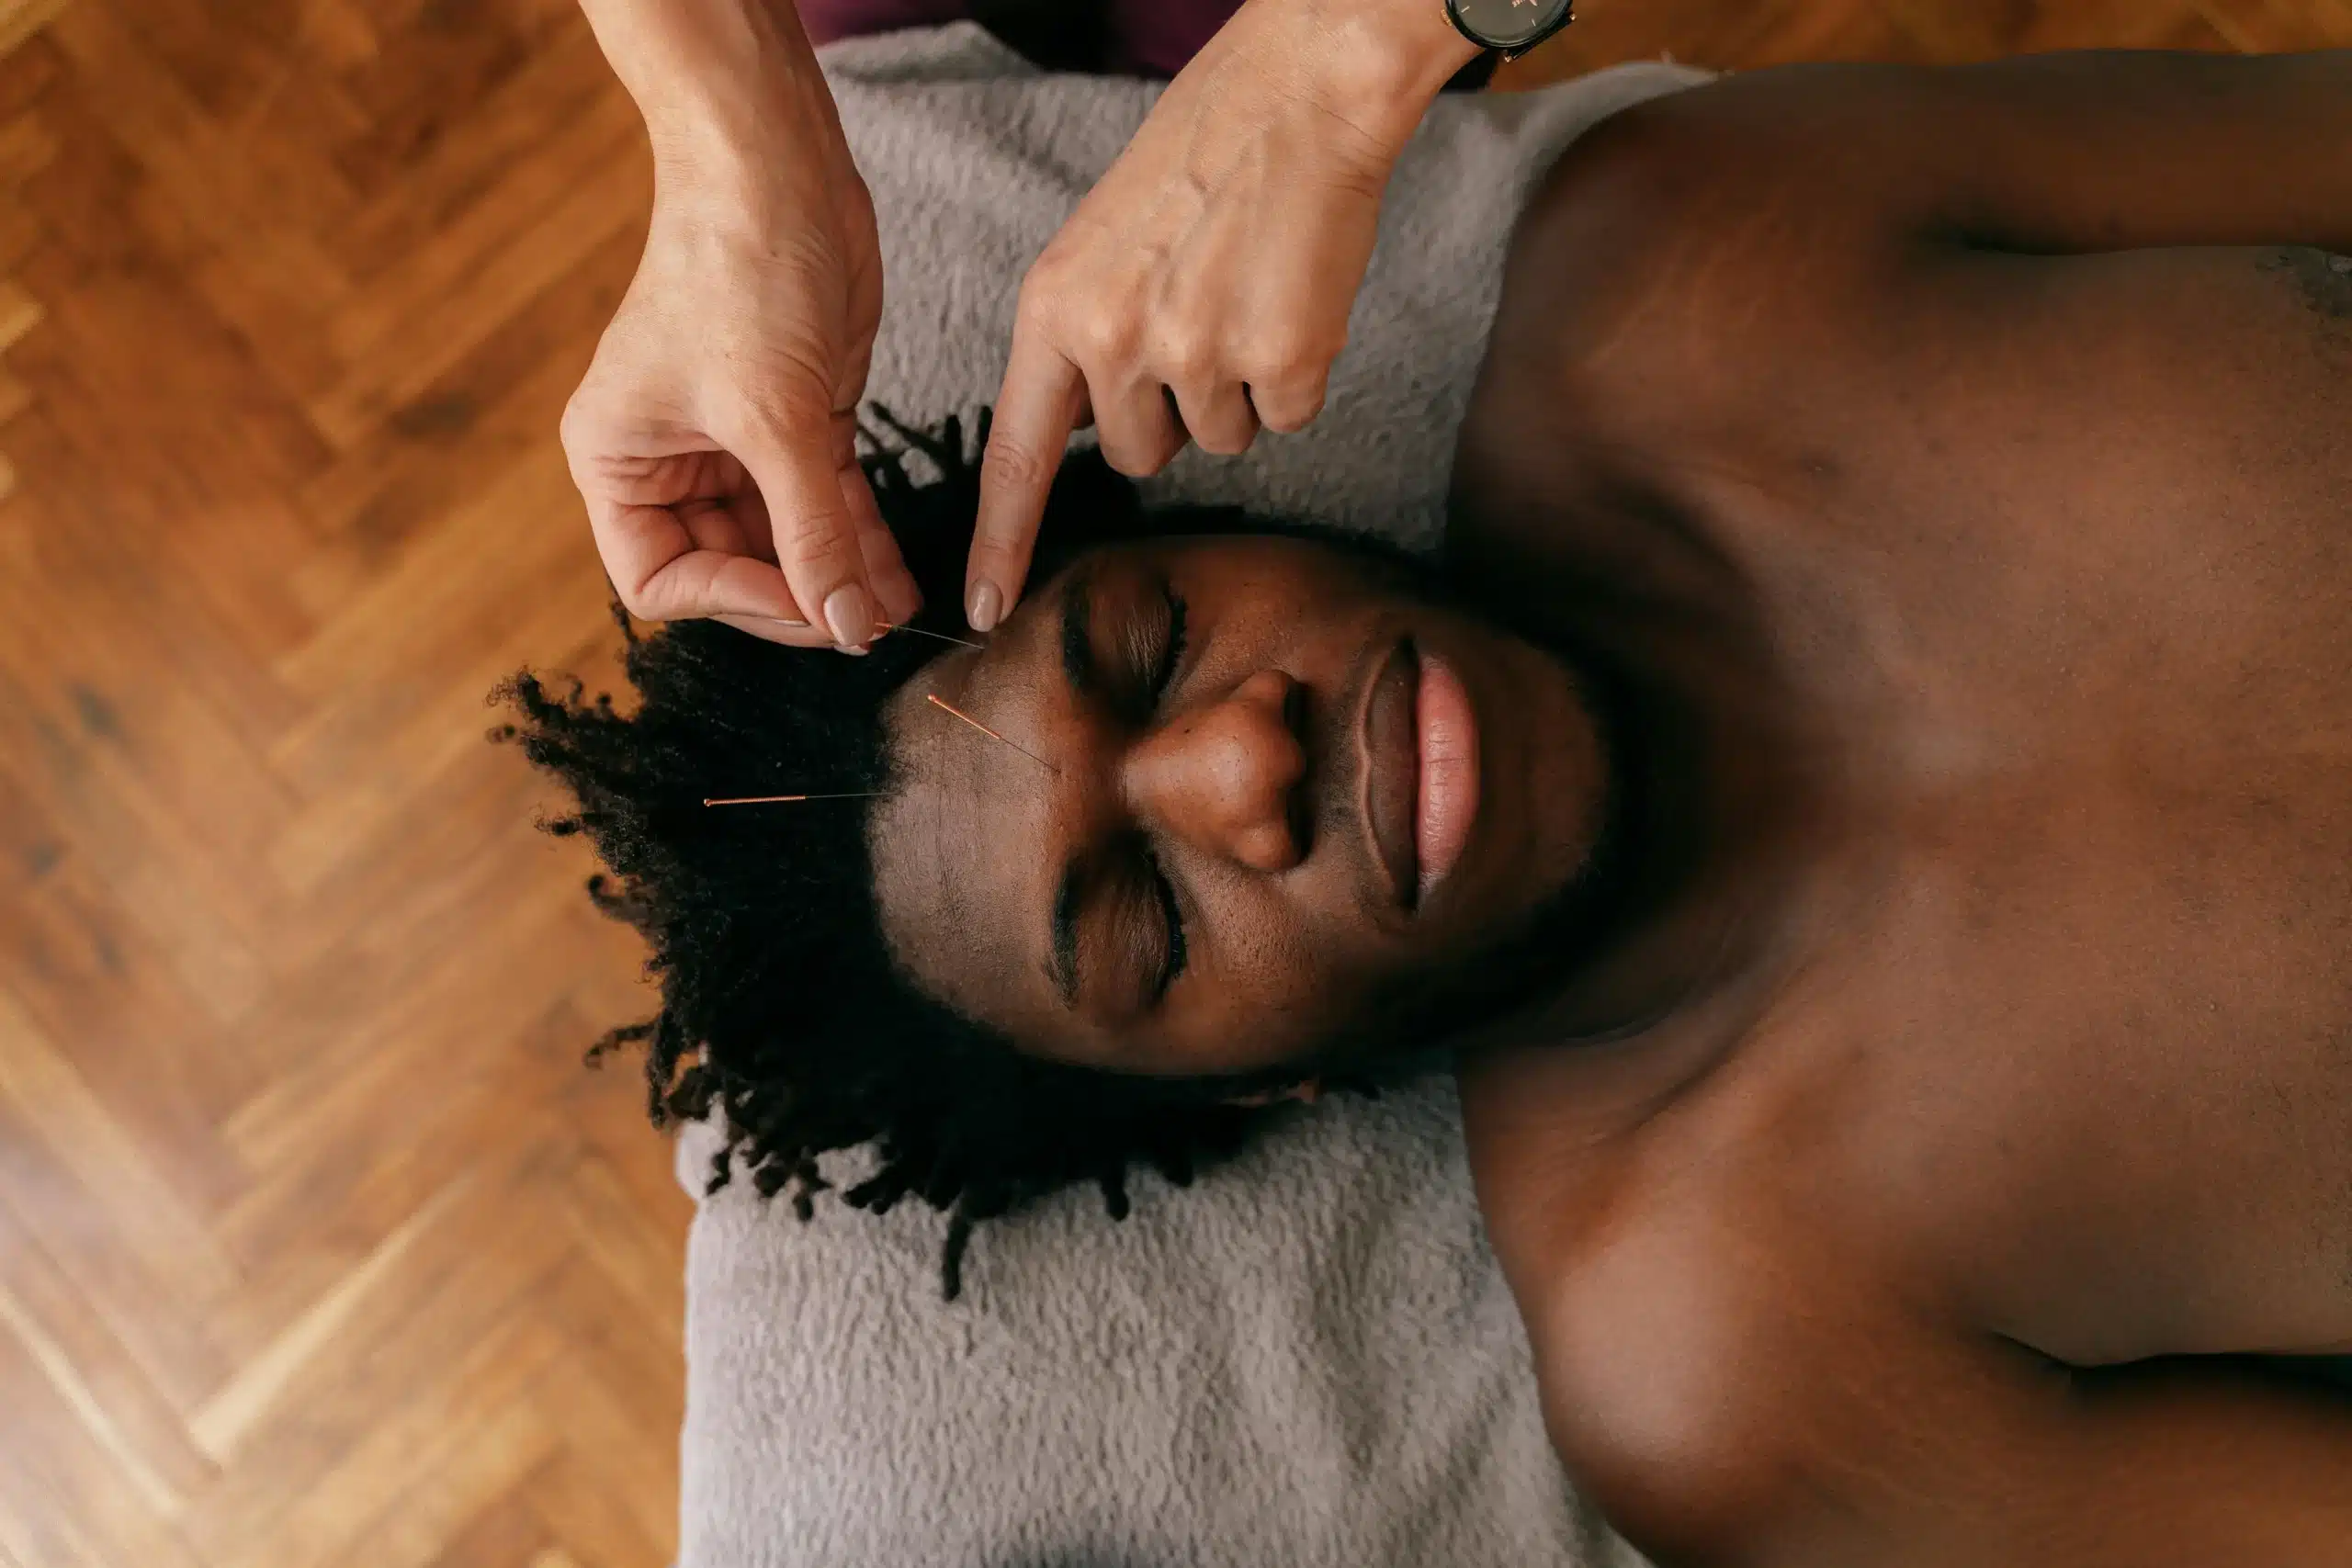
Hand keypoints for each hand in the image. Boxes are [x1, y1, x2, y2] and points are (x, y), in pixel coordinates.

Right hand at [562, 54, 915, 648]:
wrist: (778, 168)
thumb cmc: (738, 273)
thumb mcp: (776, 420)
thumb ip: (812, 533)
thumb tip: (845, 627)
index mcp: (618, 461)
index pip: (662, 580)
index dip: (735, 604)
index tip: (811, 606)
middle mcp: (668, 460)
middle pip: (731, 570)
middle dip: (801, 595)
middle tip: (866, 624)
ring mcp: (734, 443)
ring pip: (787, 541)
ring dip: (841, 577)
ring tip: (897, 611)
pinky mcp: (797, 420)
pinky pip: (825, 503)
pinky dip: (860, 539)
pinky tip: (898, 577)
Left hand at [965, 0, 1476, 630]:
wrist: (1299, 99)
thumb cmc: (1200, 162)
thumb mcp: (1099, 246)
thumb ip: (1082, 341)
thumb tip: (1084, 429)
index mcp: (1055, 310)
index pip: (1017, 455)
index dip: (1001, 542)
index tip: (985, 611)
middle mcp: (1116, 340)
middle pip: (1136, 457)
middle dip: (1169, 413)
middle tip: (1197, 318)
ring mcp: (1200, 356)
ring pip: (1216, 443)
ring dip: (1237, 390)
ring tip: (1244, 294)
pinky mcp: (1282, 362)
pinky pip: (1286, 419)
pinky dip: (1296, 374)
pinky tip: (1291, 298)